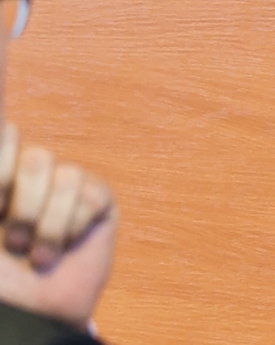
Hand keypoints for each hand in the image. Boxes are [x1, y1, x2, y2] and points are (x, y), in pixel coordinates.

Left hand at [0, 125, 115, 326]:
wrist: (32, 312)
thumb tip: (5, 130)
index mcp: (1, 178)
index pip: (6, 134)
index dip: (4, 153)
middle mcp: (32, 176)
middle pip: (33, 154)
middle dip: (21, 202)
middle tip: (10, 237)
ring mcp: (67, 186)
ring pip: (64, 175)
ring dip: (46, 224)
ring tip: (37, 254)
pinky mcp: (97, 202)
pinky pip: (89, 197)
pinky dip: (70, 230)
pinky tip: (63, 249)